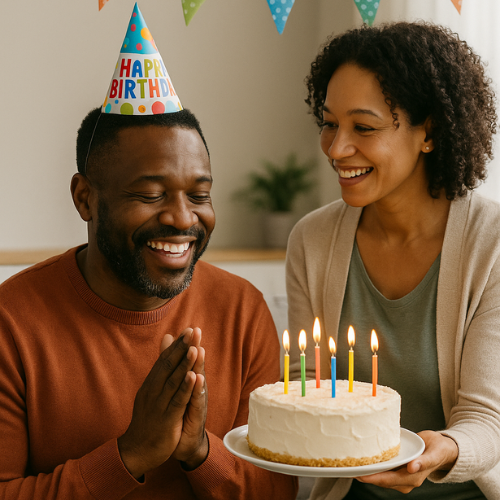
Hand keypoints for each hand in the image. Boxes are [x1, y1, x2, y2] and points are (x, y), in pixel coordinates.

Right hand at [118, 328, 199, 478]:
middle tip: (193, 331)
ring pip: (173, 381)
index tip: (189, 330)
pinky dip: (185, 388)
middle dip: (182, 348)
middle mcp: (152, 391)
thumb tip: (165, 342)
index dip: (177, 345)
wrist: (137, 450)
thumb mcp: (152, 392)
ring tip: (194, 348)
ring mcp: (158, 405)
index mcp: (150, 384)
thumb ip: (160, 368)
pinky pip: (177, 401)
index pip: (165, 360)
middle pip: (168, 366)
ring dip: (184, 364)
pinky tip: (193, 377)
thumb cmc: (148, 418)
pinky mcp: (166, 419)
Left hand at [356, 431, 457, 493]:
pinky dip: (373, 465)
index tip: (359, 474)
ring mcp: (400, 475)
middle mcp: (405, 479)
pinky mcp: (397, 468)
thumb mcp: (435, 453)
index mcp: (413, 478)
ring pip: (380, 475)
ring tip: (351, 462)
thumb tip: (412, 468)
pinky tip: (362, 458)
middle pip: (380, 479)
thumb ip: (424, 461)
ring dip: (366, 470)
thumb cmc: (440, 449)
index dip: (372, 478)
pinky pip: (383, 469)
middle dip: (364, 475)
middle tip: (348, 466)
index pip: (387, 480)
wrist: (443, 448)